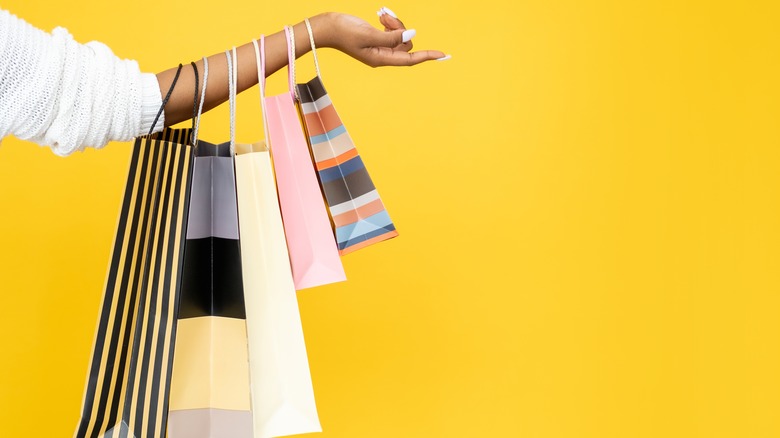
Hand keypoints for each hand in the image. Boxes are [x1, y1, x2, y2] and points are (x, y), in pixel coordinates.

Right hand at [314, 9, 447, 66]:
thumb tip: (411, 35)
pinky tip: (380, 15)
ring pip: (400, 35)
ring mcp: (379, 48)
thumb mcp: (369, 34)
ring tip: (380, 14)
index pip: (410, 58)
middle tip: (384, 17)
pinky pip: (392, 31)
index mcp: (381, 59)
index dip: (428, 56)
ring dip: (394, 22)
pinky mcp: (376, 39)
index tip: (444, 54)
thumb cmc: (343, 32)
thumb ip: (391, 36)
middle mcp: (382, 56)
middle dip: (400, 27)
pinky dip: (389, 22)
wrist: (325, 27)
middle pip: (406, 43)